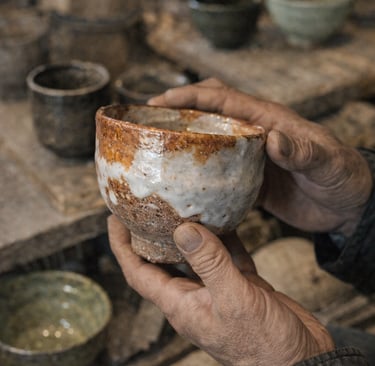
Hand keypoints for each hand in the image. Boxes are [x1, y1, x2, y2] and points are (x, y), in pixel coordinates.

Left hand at [108, 215, 333, 365]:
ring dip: (191, 231)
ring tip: (186, 203)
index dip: (122, 246)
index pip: (138, 272)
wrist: (299, 362)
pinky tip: (226, 218)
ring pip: (197, 254)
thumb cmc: (264, 344)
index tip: (114, 219)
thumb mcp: (234, 300)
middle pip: (163, 259)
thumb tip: (182, 230)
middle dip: (152, 232)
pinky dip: (225, 237)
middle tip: (149, 203)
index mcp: (182, 303)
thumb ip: (209, 263)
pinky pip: (227, 254)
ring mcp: (218, 289)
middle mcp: (194, 295)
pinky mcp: (240, 284)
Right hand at [148, 79, 372, 236]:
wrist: (344, 206)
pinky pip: (217, 174)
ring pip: (209, 143)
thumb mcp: (328, 163)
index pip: (223, 98)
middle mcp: (252, 134)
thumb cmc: (341, 177)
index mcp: (267, 120)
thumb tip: (273, 139)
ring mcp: (247, 157)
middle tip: (148, 122)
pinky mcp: (247, 181)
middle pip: (208, 113)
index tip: (161, 102)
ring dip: (184, 144)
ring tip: (156, 152)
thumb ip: (303, 152)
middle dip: (178, 112)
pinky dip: (198, 177)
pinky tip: (181, 187)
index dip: (191, 97)